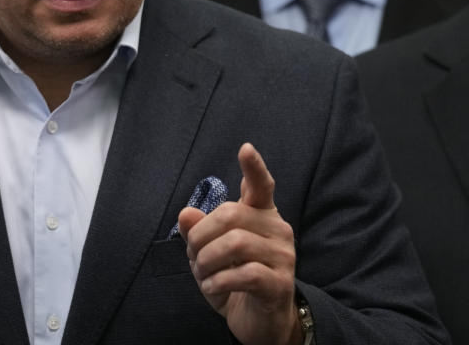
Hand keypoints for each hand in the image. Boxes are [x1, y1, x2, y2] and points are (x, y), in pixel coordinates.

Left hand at [178, 143, 301, 344]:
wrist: (259, 321)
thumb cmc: (234, 279)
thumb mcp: (209, 253)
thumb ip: (199, 232)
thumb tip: (185, 214)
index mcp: (261, 215)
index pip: (261, 185)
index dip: (254, 167)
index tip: (245, 148)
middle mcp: (277, 230)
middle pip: (231, 215)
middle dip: (201, 235)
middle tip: (194, 255)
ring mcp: (283, 256)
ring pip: (236, 243)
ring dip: (207, 260)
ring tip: (202, 274)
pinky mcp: (280, 283)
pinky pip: (244, 274)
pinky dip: (218, 281)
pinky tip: (213, 287)